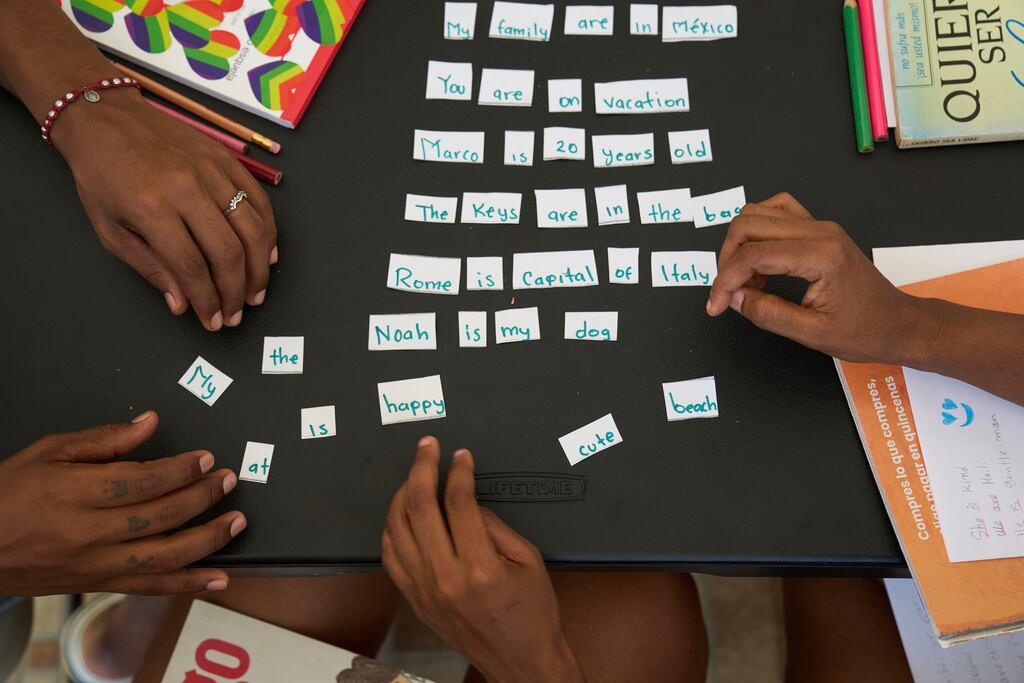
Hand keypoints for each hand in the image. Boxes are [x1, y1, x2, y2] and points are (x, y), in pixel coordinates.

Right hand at [0, 411, 245, 595]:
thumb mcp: (47, 452)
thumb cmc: (6, 496)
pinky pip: (150, 587)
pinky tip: (217, 577)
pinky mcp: (97, 584)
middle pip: (161, 516)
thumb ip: (104, 439)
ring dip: (208, 540)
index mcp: (74, 493)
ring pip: (164, 556)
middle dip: (203, 497)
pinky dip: (188, 584)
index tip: (207, 459)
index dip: (182, 469)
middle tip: (229, 480)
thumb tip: (148, 423)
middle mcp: (88, 533)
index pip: (144, 481)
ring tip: (237, 523)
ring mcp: (94, 564)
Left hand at [52, 87, 276, 331]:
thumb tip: (183, 304)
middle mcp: (187, 188)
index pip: (192, 267)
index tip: (214, 321)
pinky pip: (259, 200)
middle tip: (237, 313)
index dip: (207, 301)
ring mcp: (211, 171)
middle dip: (237, 291)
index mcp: (152, 208)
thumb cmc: (102, 177)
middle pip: (228, 252)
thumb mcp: (110, 230)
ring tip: (257, 291)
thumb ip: (150, 268)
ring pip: (251, 228)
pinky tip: (267, 253)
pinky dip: (268, 231)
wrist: (106, 118)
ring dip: (259, 267)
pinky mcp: (226, 159)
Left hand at [382, 437, 584, 682]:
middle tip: (427, 447)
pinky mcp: (415, 601)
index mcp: (479, 568)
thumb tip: (468, 500)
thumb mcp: (527, 560)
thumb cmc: (531, 615)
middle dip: (421, 468)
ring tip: (414, 474)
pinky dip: (391, 527)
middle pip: (419, 507)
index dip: (457, 471)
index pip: (457, 502)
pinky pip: (390, 556)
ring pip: (396, 529)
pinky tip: (400, 511)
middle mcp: (445, 580)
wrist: (521, 662)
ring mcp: (424, 592)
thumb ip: (495, 524)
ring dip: (401, 493)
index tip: (460, 456)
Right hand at [706, 192, 926, 363]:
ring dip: (740, 246)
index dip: (726, 280)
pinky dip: (757, 233)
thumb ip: (768, 314)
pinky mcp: (819, 230)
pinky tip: (760, 262)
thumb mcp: (812, 334)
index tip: (717, 306)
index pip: (754, 255)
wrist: (899, 324)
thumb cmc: (866, 331)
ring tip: (746, 282)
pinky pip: (777, 213)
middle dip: (727, 260)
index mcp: (820, 256)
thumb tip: (734, 299)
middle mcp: (820, 232)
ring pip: (758, 213)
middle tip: (727, 294)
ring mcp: (820, 226)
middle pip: (749, 224)